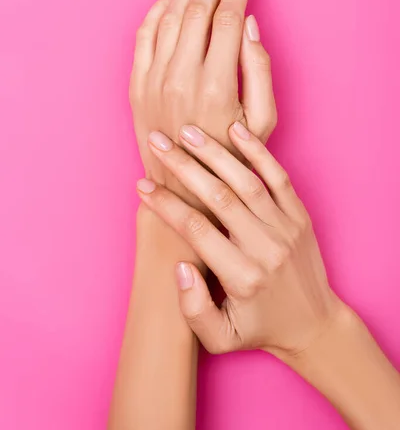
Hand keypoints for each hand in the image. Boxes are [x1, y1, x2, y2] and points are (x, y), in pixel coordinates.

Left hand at [129, 0, 275, 208]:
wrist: (182, 187)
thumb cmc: (230, 157)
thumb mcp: (263, 121)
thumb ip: (260, 70)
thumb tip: (251, 25)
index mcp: (217, 85)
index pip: (228, 19)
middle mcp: (181, 77)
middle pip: (198, 10)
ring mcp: (154, 80)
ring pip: (170, 16)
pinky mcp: (136, 84)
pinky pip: (144, 34)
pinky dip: (157, 9)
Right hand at [136, 122, 342, 359]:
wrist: (315, 325)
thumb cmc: (261, 329)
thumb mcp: (221, 338)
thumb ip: (194, 309)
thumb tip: (179, 265)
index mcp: (242, 277)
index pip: (196, 230)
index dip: (165, 205)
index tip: (142, 185)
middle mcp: (265, 247)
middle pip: (218, 197)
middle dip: (183, 167)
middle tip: (157, 142)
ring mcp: (286, 228)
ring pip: (246, 181)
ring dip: (215, 153)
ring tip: (187, 131)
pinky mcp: (300, 216)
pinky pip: (278, 177)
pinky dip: (258, 152)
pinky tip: (235, 129)